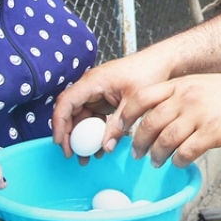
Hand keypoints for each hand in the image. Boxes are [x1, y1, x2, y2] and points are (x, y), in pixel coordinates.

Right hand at [52, 54, 171, 157]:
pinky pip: (93, 118)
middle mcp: (90, 86)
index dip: (59, 123)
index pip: (66, 102)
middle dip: (69, 135)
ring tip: (86, 157)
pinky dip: (94, 133)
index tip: (60, 142)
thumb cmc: (148, 72)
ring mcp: (97, 93)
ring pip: (81, 118)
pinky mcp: (104, 100)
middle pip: (70, 112)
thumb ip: (117, 125)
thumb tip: (105, 147)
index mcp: (93, 81)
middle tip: (72, 155)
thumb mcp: (132, 102)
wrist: (162, 63)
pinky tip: (99, 148)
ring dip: (82, 137)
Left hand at [121, 73, 220, 167]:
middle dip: (139, 142)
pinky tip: (179, 163)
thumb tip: (152, 116)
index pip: (141, 98)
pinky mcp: (213, 132)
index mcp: (178, 85)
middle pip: (150, 123)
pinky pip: (187, 152)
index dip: (124, 116)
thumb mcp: (197, 85)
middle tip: (137, 153)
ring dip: (157, 155)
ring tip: (155, 161)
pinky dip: (179, 161)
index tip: (117, 130)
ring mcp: (199, 115)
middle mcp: (185, 98)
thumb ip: (175, 96)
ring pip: (165, 140)